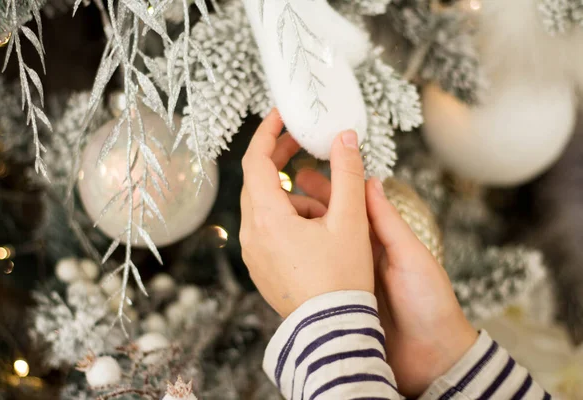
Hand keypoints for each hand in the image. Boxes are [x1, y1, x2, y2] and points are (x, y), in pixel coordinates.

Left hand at [239, 109, 373, 317]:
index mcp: (267, 218)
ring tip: (329, 212)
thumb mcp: (350, 221)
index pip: (255, 161)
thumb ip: (348, 174)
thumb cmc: (342, 278)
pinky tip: (319, 233)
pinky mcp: (262, 267)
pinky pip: (269, 229)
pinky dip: (289, 219)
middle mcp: (251, 235)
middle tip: (303, 144)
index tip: (282, 116)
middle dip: (280, 160)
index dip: (268, 133)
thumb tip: (345, 137)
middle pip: (258, 183)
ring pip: (267, 208)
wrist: (333, 331)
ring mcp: (253, 254)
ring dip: (294, 197)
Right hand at [295, 170, 477, 396]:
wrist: (430, 357)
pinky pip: (315, 277)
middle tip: (281, 186)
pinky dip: (298, 263)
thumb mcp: (411, 257)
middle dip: (305, 205)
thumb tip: (372, 182)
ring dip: (298, 231)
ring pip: (317, 249)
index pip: (349, 207)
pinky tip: (279, 253)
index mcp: (379, 242)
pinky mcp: (339, 301)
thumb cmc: (429, 303)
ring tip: (273, 215)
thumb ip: (389, 222)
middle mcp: (359, 257)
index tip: (305, 171)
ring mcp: (346, 279)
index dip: (328, 189)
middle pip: (328, 225)